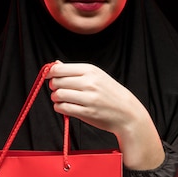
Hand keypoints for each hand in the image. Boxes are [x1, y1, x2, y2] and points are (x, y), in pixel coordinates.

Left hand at [47, 61, 164, 169]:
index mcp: (90, 70)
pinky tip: (64, 107)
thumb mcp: (96, 76)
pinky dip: (59, 108)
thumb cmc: (109, 93)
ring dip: (55, 98)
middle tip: (58, 90)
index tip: (50, 78)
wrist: (127, 112)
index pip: (59, 69)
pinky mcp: (86, 113)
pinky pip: (63, 108)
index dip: (50, 74)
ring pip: (58, 95)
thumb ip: (75, 71)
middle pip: (57, 82)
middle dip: (53, 86)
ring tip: (61, 99)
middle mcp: (89, 82)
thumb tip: (55, 64)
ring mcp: (88, 98)